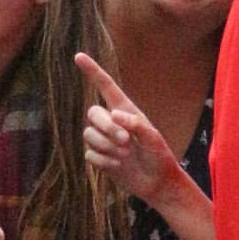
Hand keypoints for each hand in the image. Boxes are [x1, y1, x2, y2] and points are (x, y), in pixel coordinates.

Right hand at [76, 52, 180, 205]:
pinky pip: (89, 154)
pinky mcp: (98, 157)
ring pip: (88, 135)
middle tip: (125, 141)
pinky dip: (104, 161)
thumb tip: (115, 115)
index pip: (106, 86)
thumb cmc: (159, 157)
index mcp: (125, 111)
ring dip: (106, 146)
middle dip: (106, 127)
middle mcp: (111, 123)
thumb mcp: (154, 138)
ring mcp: (103, 140)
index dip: (92, 71)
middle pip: (92, 113)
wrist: (156, 183)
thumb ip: (137, 124)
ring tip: (125, 155)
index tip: (78, 56)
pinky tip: (118, 165)